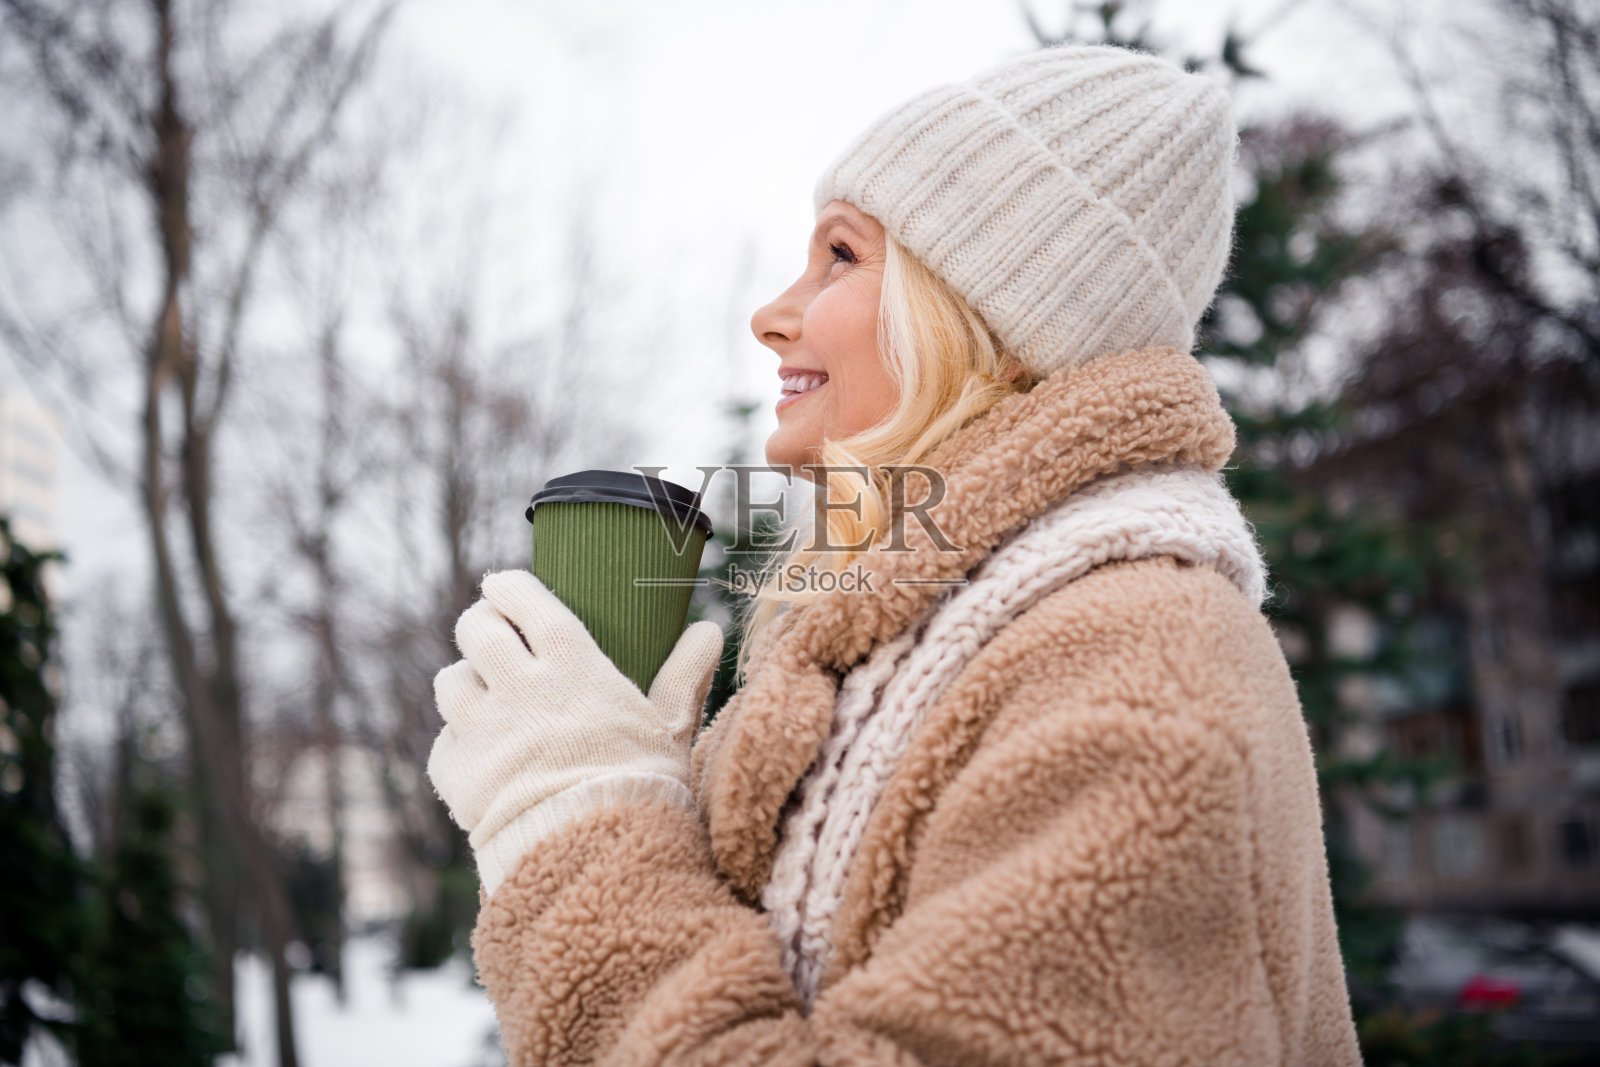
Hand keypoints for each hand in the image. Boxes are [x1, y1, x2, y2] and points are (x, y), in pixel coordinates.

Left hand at [427, 570, 723, 894]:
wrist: (596, 853)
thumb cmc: (642, 786)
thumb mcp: (671, 727)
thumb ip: (685, 675)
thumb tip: (710, 629)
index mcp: (570, 665)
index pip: (522, 599)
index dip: (508, 587)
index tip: (504, 587)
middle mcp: (519, 688)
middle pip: (475, 629)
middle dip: (479, 624)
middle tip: (490, 633)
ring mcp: (482, 730)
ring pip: (449, 681)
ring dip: (464, 682)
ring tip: (482, 694)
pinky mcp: (457, 775)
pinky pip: (444, 744)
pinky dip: (457, 744)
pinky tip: (481, 754)